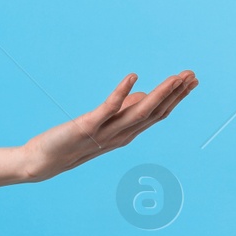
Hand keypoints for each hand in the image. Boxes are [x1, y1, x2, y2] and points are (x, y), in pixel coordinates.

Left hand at [21, 70, 197, 182]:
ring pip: (139, 112)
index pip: (158, 114)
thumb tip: (142, 94)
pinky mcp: (87, 126)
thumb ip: (123, 111)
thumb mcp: (103, 124)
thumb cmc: (72, 140)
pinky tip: (132, 76)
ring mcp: (106, 132)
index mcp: (126, 134)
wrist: (43, 161)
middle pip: (154, 113)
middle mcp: (121, 135)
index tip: (191, 80)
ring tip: (175, 77)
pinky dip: (121, 92)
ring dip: (159, 94)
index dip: (176, 98)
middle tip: (192, 75)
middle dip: (175, 94)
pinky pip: (108, 108)